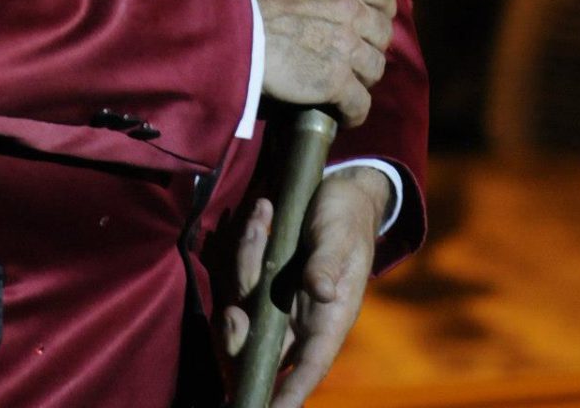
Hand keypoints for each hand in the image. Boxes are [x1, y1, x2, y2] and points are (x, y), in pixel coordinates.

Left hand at [224, 169, 385, 405]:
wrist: (339, 191)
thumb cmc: (347, 219)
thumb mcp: (340, 238)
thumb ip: (327, 265)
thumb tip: (320, 292)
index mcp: (328, 322)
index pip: (307, 368)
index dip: (288, 394)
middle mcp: (299, 320)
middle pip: (261, 351)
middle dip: (238, 338)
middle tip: (232, 314)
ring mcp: (278, 301)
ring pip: (243, 307)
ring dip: (243, 263)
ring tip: (259, 218)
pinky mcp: (262, 278)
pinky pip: (239, 275)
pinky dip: (244, 245)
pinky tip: (260, 213)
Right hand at [247, 0, 394, 124]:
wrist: (236, 26)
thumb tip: (314, 0)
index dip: (382, 11)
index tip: (372, 23)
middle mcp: (351, 10)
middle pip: (383, 35)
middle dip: (371, 48)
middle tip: (352, 59)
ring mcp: (346, 47)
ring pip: (375, 70)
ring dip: (362, 81)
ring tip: (344, 89)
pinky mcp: (336, 81)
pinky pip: (360, 104)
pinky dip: (353, 113)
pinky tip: (341, 116)